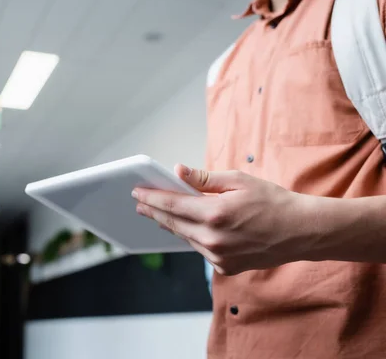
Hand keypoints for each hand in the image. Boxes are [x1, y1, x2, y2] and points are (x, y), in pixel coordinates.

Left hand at [132, 165, 315, 274]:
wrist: (302, 232)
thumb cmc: (273, 202)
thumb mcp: (239, 181)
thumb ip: (205, 179)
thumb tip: (178, 171)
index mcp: (215, 214)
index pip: (172, 205)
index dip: (151, 198)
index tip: (137, 192)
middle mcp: (212, 239)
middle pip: (172, 223)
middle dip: (153, 212)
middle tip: (139, 203)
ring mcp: (218, 256)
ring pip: (185, 237)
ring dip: (170, 225)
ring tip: (157, 214)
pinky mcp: (225, 267)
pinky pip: (200, 249)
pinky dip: (192, 237)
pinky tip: (187, 228)